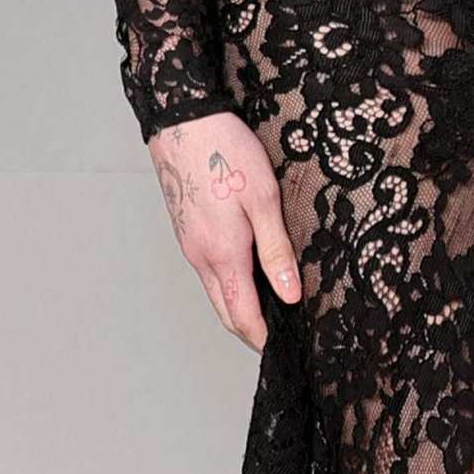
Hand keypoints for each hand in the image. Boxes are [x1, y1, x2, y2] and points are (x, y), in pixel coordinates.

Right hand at [148, 111, 302, 347]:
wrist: (183, 122)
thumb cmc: (225, 153)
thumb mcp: (263, 200)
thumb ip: (276, 251)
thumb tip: (290, 295)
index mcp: (222, 255)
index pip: (242, 315)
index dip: (262, 338)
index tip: (282, 351)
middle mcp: (200, 257)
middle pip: (225, 311)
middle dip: (250, 331)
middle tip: (278, 340)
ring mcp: (190, 245)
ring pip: (214, 292)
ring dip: (238, 308)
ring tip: (269, 313)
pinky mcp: (187, 231)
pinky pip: (207, 271)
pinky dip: (227, 286)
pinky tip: (248, 276)